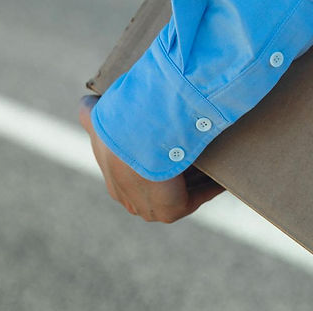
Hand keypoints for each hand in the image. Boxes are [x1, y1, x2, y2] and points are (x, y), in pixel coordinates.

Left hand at [78, 95, 225, 222]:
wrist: (132, 140)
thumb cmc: (116, 127)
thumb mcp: (97, 117)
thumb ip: (89, 114)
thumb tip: (86, 102)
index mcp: (117, 182)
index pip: (139, 177)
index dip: (159, 159)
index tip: (176, 140)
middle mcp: (132, 200)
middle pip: (162, 187)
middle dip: (181, 169)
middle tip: (200, 145)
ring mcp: (151, 208)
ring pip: (181, 191)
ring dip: (200, 176)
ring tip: (218, 154)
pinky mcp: (171, 211)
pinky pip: (198, 196)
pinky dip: (213, 183)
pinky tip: (225, 168)